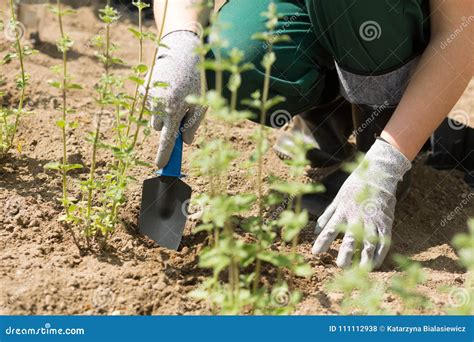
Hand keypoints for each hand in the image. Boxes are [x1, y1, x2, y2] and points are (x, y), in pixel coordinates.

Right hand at [141, 31, 204, 168]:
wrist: (181, 52)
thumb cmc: (195, 80)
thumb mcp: (201, 104)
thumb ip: (193, 125)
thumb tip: (186, 142)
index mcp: (174, 112)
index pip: (166, 140)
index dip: (164, 155)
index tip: (160, 165)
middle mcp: (158, 106)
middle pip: (158, 129)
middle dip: (167, 125)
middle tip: (179, 111)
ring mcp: (149, 97)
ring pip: (153, 116)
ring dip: (162, 113)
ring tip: (174, 96)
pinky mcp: (143, 89)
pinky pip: (149, 103)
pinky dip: (156, 101)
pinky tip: (166, 88)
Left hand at [311, 139, 411, 268]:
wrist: (379, 173)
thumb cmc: (355, 187)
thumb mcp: (338, 199)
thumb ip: (327, 215)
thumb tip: (315, 230)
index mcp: (343, 211)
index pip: (330, 229)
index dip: (322, 242)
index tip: (315, 253)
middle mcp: (357, 217)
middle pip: (350, 238)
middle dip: (346, 253)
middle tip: (341, 266)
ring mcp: (373, 220)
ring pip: (369, 242)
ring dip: (364, 258)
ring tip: (359, 270)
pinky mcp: (386, 223)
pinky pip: (383, 241)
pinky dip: (379, 254)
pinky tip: (374, 264)